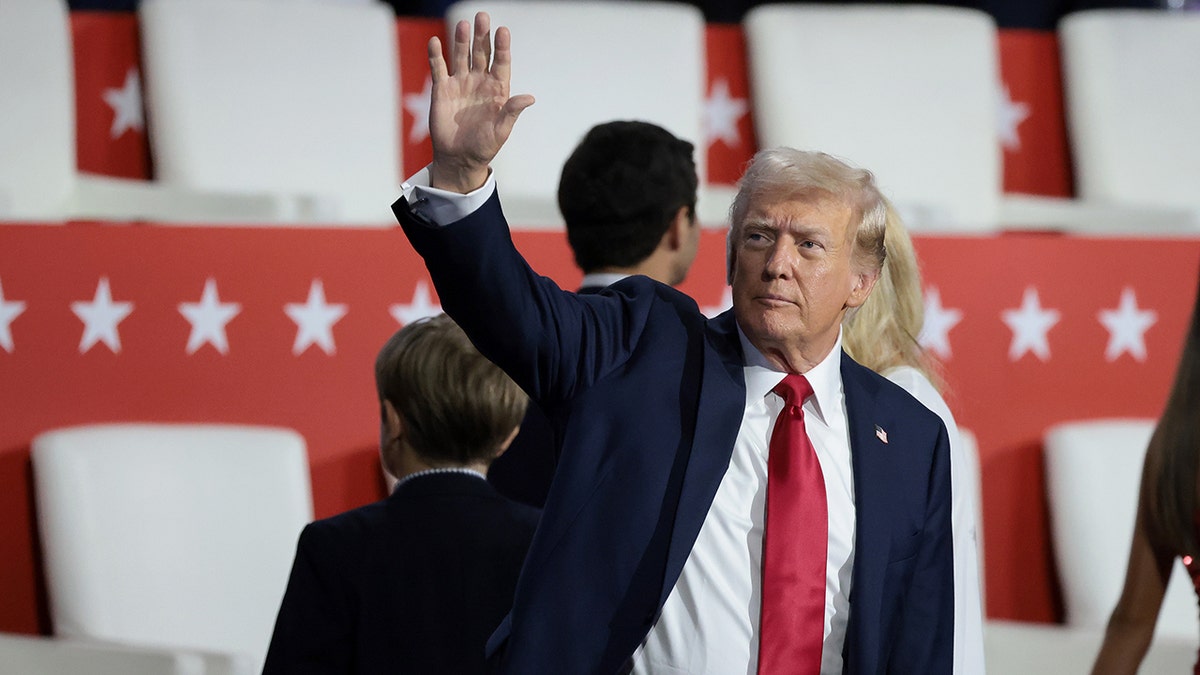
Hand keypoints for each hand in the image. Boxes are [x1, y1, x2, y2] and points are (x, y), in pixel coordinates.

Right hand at [426, 12, 534, 192]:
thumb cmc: (484, 146)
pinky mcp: (442, 89)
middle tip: (483, 17)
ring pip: (461, 56)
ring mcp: (460, 83)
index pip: (501, 63)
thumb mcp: (501, 131)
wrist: (459, 158)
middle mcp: (479, 82)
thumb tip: (530, 98)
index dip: (502, 47)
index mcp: (497, 90)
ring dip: (462, 41)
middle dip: (482, 36)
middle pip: (481, 53)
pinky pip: (439, 68)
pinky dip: (436, 55)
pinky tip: (435, 42)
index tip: (503, 31)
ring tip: (464, 24)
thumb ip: (512, 112)